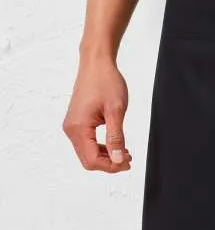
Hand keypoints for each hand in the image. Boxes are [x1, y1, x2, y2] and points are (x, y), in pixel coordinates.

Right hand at [63, 58, 131, 172]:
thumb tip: (117, 160)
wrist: (97, 63)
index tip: (127, 162)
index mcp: (78, 127)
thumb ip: (116, 137)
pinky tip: (115, 144)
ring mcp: (72, 125)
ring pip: (87, 152)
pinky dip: (100, 147)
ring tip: (124, 152)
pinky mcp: (76, 122)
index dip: (111, 166)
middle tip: (128, 159)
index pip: (92, 160)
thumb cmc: (105, 81)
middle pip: (88, 159)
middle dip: (108, 163)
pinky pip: (86, 142)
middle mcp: (71, 129)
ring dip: (105, 156)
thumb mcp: (116, 110)